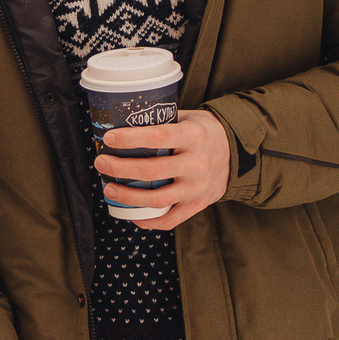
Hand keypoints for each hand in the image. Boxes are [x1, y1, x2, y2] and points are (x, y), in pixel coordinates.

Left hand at [96, 108, 230, 231]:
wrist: (237, 153)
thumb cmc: (204, 133)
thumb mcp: (188, 118)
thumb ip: (162, 120)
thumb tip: (123, 121)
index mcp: (194, 136)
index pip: (157, 137)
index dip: (130, 139)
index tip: (110, 138)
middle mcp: (198, 163)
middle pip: (152, 170)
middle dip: (119, 168)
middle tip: (101, 162)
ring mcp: (198, 187)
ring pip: (157, 199)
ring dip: (128, 196)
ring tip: (109, 189)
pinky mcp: (198, 204)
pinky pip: (170, 219)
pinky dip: (148, 220)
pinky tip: (132, 214)